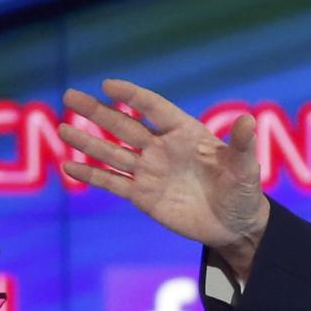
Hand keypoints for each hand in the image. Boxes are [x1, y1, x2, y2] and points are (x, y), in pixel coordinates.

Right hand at [59, 79, 270, 279]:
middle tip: (70, 95)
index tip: (108, 84)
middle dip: (97, 111)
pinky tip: (69, 167)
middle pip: (124, 125)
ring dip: (87, 141)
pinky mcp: (143, 196)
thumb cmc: (243, 192)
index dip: (132, 95)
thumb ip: (242, 145)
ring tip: (62, 128)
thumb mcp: (245, 169)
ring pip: (112, 152)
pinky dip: (92, 175)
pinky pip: (113, 182)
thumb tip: (248, 119)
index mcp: (186, 133)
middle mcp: (162, 148)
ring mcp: (150, 171)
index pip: (154, 108)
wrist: (234, 226)